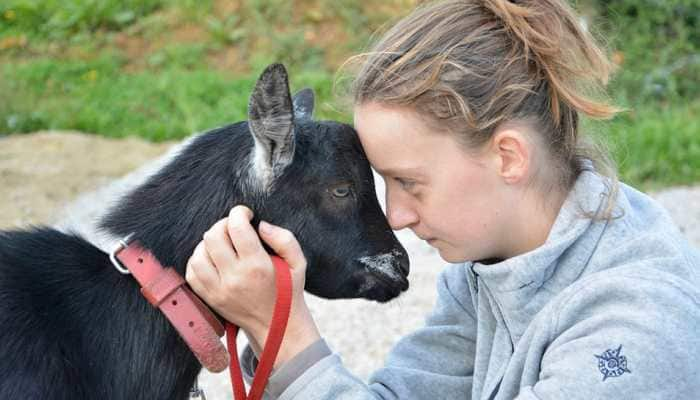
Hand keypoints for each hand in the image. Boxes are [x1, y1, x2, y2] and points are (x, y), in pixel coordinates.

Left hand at [186, 205, 320, 365]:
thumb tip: (261, 225)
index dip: (239, 213)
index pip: (237, 228)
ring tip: (223, 244)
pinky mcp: (210, 299)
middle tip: (234, 227)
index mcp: (257, 266)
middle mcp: (235, 278)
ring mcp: (218, 290)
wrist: (277, 326)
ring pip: (198, 254)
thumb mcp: (298, 263)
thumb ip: (284, 239)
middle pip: (213, 237)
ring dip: (209, 243)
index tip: (246, 214)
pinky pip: (191, 273)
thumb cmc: (288, 291)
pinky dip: (198, 260)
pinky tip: (213, 258)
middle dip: (223, 224)